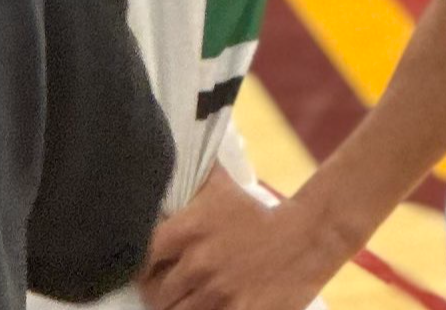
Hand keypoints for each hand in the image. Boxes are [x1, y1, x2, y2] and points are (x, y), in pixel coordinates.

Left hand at [137, 170, 362, 309]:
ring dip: (178, 308)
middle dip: (159, 293)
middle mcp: (199, 263)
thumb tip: (160, 151)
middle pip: (155, 294)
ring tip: (184, 300)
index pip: (140, 257)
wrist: (307, 238)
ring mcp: (219, 292)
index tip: (147, 268)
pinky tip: (208, 307)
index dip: (139, 266)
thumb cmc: (257, 213)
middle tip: (167, 289)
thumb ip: (188, 175)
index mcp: (188, 230)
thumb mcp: (219, 186)